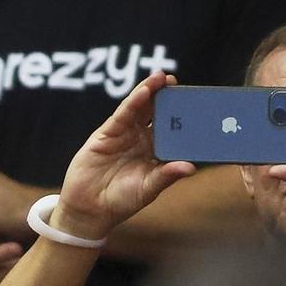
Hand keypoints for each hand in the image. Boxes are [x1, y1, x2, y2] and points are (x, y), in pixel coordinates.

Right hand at [52, 70, 195, 241]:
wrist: (89, 208)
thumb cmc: (122, 201)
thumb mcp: (148, 189)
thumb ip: (167, 176)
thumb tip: (191, 168)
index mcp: (157, 152)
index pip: (174, 129)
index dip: (183, 116)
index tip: (196, 103)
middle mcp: (143, 139)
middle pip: (158, 113)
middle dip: (167, 97)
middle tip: (177, 82)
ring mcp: (126, 134)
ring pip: (141, 108)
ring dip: (151, 91)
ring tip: (162, 77)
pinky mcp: (108, 132)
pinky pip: (123, 114)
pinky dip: (133, 102)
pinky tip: (144, 91)